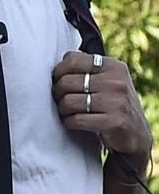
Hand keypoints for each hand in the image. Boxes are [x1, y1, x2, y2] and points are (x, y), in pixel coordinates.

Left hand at [57, 51, 152, 168]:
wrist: (135, 134)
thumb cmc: (114, 105)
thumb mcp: (109, 81)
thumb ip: (90, 69)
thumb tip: (64, 59)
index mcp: (114, 66)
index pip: (73, 60)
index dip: (58, 72)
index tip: (58, 81)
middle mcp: (116, 81)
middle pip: (66, 82)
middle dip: (57, 94)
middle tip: (62, 101)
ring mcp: (116, 101)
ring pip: (67, 102)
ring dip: (62, 111)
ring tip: (69, 113)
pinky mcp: (112, 121)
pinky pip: (75, 120)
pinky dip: (69, 123)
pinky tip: (75, 123)